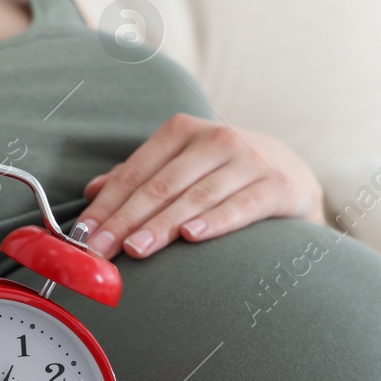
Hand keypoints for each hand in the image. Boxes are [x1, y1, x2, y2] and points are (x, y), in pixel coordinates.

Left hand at [78, 113, 324, 259]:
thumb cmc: (229, 176)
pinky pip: (242, 206)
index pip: (136, 170)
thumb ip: (142, 176)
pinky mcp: (278, 186)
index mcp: (184, 131)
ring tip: (135, 249)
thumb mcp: (186, 167)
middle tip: (101, 250)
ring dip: (162, 225)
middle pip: (161, 184)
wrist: (297, 177)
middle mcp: (216, 139)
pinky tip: (192, 236)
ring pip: (196, 196)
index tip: (84, 236)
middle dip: (126, 220)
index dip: (108, 204)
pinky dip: (216, 221)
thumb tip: (92, 191)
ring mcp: (249, 160)